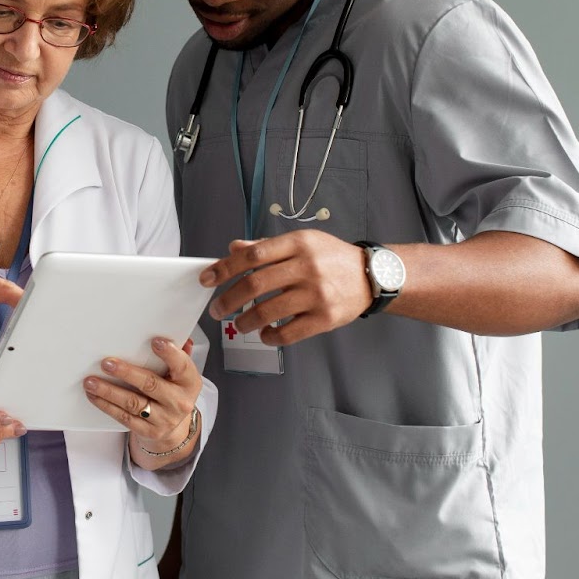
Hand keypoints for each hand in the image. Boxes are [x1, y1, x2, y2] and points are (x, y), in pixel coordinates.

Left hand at [83, 337, 202, 468]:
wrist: (173, 428)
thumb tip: (182, 338)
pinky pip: (124, 417)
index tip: (155, 341)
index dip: (170, 354)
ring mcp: (164, 419)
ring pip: (133, 403)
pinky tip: (94, 395)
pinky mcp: (148, 431)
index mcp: (190, 383)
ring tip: (91, 381)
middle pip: (151, 384)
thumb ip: (179, 355)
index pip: (182, 366)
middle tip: (107, 363)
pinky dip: (106, 405)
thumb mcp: (181, 375)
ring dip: (109, 391)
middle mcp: (179, 402)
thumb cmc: (173, 392)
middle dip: (127, 373)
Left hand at [201, 231, 370, 343]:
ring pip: (268, 311)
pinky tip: (264, 333)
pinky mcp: (325, 318)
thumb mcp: (302, 242)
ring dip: (245, 321)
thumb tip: (233, 249)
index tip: (207, 279)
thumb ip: (267, 247)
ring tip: (239, 324)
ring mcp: (316, 294)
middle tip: (217, 309)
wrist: (372, 276)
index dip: (224, 268)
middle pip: (255, 285)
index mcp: (298, 244)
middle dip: (228, 299)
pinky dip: (270, 336)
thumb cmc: (331, 257)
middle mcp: (306, 267)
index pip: (252, 256)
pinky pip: (288, 333)